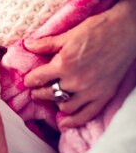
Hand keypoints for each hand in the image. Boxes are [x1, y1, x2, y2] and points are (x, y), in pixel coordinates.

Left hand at [24, 0, 135, 127]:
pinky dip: (74, 121)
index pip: (39, 78)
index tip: (28, 81)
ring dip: (55, 103)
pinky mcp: (104, 96)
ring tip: (51, 98)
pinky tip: (65, 123)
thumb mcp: (68, 34)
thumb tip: (27, 45)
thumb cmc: (97, 30)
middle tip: (35, 92)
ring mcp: (90, 91)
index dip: (30, 80)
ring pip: (65, 105)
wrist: (124, 32)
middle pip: (49, 93)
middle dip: (39, 93)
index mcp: (64, 64)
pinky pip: (86, 115)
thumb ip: (46, 43)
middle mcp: (75, 81)